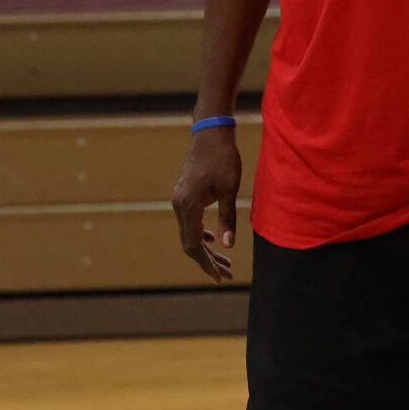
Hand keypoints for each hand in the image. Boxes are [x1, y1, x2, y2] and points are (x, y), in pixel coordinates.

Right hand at [171, 127, 242, 281]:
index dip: (206, 263)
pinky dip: (201, 234)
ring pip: (190, 232)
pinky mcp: (184, 194)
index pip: (194, 244)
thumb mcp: (229, 190)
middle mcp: (179, 205)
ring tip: (225, 262)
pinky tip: (214, 239)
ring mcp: (179, 199)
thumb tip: (228, 246)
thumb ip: (227, 219)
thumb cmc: (223, 158)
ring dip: (206, 248)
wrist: (210, 132)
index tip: (219, 276)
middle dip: (207, 260)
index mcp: (188, 206)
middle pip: (190, 242)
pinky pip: (190, 221)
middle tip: (226, 273)